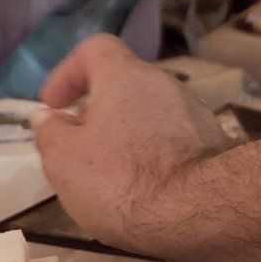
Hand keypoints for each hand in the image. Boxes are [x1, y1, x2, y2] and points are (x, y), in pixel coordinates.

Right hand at [33, 35, 220, 251]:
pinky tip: (144, 192)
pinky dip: (153, 158)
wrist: (201, 213)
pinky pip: (172, 143)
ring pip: (149, 117)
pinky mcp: (213, 147)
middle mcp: (164, 85)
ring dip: (126, 138)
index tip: (54, 106)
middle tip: (79, 148)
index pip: (95, 49)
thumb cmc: (121, 179)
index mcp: (125, 77)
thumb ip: (50, 134)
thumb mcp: (64, 160)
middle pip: (124, 87)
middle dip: (97, 114)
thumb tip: (48, 118)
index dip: (69, 72)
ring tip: (110, 178)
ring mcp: (194, 115)